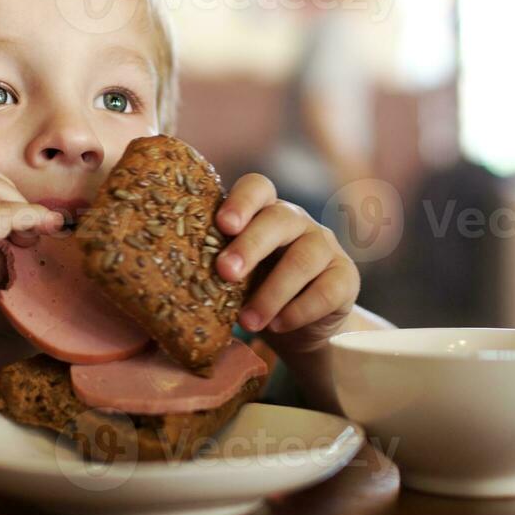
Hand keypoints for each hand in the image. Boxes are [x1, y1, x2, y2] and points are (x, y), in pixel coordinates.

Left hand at [212, 173, 360, 354]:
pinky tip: (278, 326)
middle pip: (279, 219)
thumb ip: (215, 267)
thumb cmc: (253, 292)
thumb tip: (168, 279)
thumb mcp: (234, 277)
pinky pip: (326, 290)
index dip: (241, 201)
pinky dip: (299, 310)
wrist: (297, 327)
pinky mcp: (345, 277)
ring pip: (303, 259)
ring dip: (272, 292)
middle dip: (250, 246)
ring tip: (248, 322)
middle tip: (225, 273)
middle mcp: (296, 222)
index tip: (222, 224)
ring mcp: (325, 246)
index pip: (257, 187)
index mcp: (263, 212)